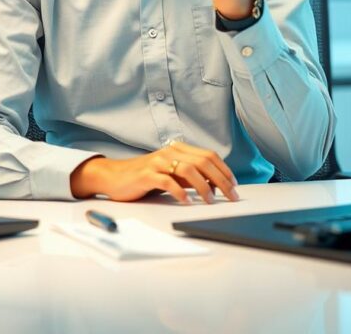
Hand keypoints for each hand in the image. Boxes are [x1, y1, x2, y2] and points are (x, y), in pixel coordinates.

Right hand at [70, 141, 238, 204]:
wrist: (116, 176)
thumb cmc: (146, 176)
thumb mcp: (172, 174)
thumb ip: (190, 176)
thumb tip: (215, 185)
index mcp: (179, 149)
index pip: (209, 155)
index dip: (224, 170)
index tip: (234, 185)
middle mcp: (171, 152)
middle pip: (203, 162)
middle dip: (221, 180)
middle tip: (232, 196)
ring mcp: (158, 162)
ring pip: (189, 170)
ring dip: (204, 187)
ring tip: (211, 201)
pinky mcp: (147, 174)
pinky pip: (168, 181)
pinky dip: (181, 192)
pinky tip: (187, 202)